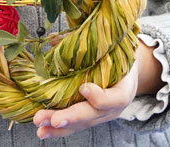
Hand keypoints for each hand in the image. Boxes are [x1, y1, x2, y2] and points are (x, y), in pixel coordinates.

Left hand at [33, 40, 162, 139]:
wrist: (128, 74)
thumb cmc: (118, 58)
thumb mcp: (111, 50)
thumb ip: (87, 45)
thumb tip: (52, 38)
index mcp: (124, 89)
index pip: (115, 99)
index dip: (99, 96)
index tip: (84, 88)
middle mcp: (113, 107)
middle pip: (92, 115)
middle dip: (71, 117)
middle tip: (54, 119)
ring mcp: (102, 116)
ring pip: (81, 124)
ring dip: (59, 127)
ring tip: (41, 129)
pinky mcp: (91, 119)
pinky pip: (75, 127)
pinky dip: (58, 130)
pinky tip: (43, 131)